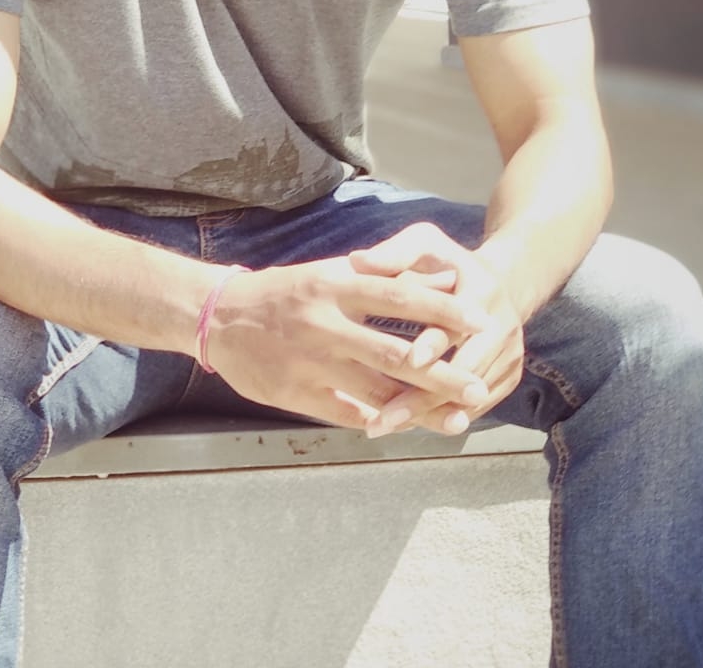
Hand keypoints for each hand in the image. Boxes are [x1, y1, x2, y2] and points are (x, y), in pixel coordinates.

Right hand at [204, 255, 497, 431]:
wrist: (219, 316)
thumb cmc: (287, 292)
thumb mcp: (333, 273)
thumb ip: (386, 278)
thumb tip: (442, 279)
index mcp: (336, 285)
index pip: (399, 297)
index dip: (443, 311)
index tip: (482, 320)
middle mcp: (325, 323)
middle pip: (394, 353)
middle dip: (441, 374)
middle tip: (479, 387)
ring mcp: (310, 362)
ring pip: (374, 391)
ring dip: (419, 409)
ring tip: (456, 419)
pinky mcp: (295, 393)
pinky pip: (346, 413)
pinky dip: (378, 421)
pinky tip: (406, 429)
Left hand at [349, 223, 524, 436]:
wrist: (505, 282)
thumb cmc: (450, 262)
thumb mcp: (426, 244)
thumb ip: (394, 253)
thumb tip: (357, 261)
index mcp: (481, 293)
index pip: (457, 323)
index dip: (435, 342)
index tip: (410, 360)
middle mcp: (503, 329)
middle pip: (464, 372)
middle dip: (422, 398)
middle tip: (381, 420)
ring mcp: (510, 357)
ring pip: (468, 398)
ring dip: (428, 416)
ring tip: (383, 427)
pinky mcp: (510, 377)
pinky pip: (476, 407)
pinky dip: (442, 417)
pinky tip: (407, 428)